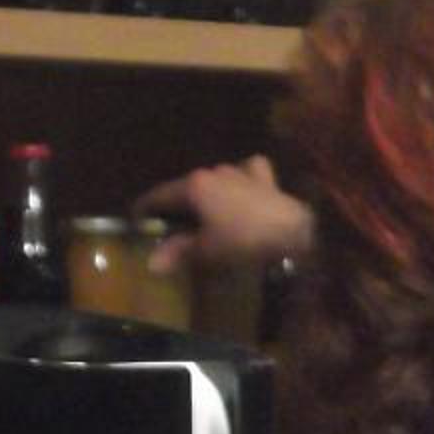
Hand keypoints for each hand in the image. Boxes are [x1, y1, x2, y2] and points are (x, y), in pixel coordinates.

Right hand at [135, 154, 314, 276]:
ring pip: (217, 178)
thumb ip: (179, 253)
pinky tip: (244, 190)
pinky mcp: (267, 180)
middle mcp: (215, 171)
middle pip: (187, 187)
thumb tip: (152, 262)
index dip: (145, 209)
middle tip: (173, 225)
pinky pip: (248, 173)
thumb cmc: (244, 243)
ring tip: (208, 214)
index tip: (137, 220)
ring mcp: (242, 172)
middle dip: (179, 204)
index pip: (159, 195)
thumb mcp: (207, 252)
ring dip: (209, 193)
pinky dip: (243, 180)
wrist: (296, 235)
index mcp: (194, 185)